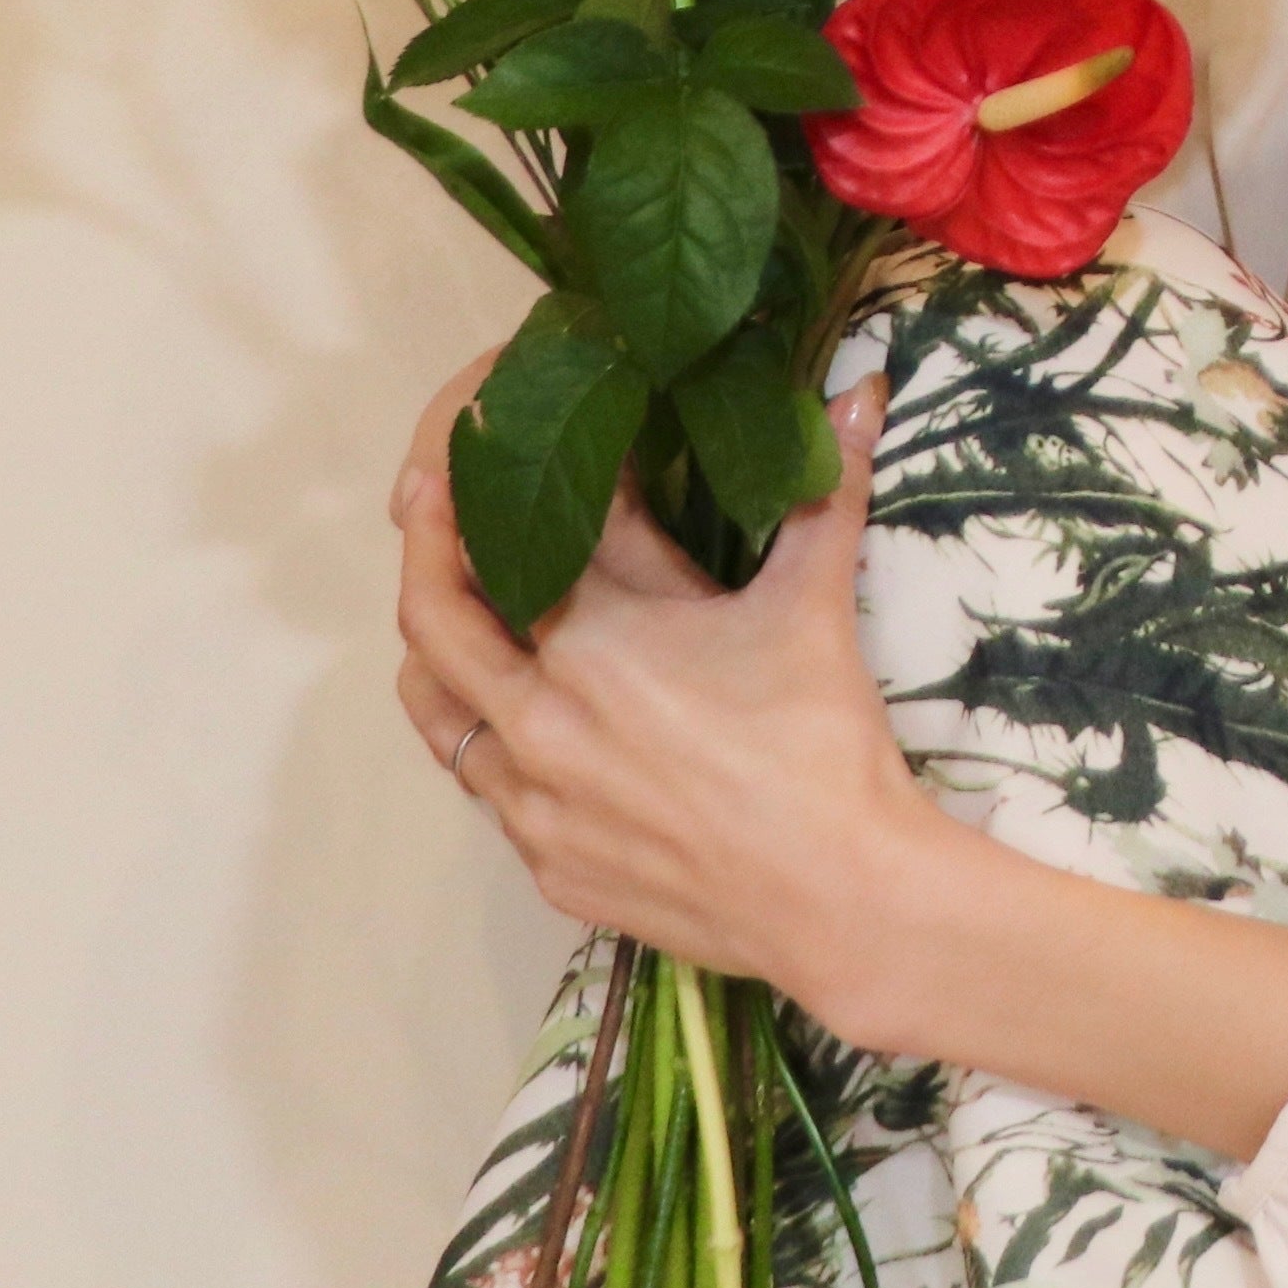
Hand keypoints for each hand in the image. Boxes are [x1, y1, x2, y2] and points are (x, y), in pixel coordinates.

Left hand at [392, 369, 935, 1030]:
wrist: (840, 900)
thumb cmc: (821, 744)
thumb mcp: (814, 604)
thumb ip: (826, 488)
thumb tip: (863, 388)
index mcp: (595, 643)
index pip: (514, 543)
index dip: (505, 488)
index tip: (494, 447)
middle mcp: (540, 721)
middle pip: (433, 620)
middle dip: (425, 549)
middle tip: (432, 501)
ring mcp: (535, 806)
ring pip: (437, 716)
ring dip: (439, 656)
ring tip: (461, 613)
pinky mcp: (549, 868)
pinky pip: (487, 793)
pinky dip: (490, 743)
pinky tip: (532, 723)